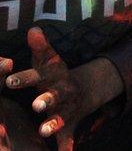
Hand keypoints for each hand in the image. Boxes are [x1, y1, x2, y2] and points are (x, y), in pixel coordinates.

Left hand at [5, 28, 116, 149]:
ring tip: (44, 131)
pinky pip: (68, 138)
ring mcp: (67, 109)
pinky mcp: (69, 125)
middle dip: (46, 100)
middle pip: (54, 96)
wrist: (84, 91)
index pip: (36, 76)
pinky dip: (66, 147)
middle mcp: (63, 92)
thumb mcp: (49, 60)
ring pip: (61, 117)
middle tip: (36, 104)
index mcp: (53, 77)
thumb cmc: (56, 75)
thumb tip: (33, 29)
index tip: (10, 80)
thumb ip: (40, 47)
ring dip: (54, 124)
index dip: (24, 78)